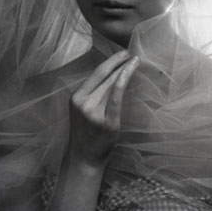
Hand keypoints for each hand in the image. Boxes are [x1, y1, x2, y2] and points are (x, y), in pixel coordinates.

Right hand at [67, 50, 139, 168]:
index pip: (95, 74)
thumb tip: (112, 74)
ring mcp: (94, 113)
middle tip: (132, 53)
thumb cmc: (86, 133)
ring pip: (111, 84)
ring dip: (125, 69)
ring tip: (135, 61)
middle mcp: (83, 103)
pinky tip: (130, 71)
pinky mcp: (107, 122)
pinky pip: (117, 97)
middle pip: (104, 76)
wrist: (84, 157)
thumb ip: (92, 94)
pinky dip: (124, 80)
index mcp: (76, 97)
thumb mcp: (82, 110)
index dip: (110, 61)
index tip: (122, 53)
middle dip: (119, 62)